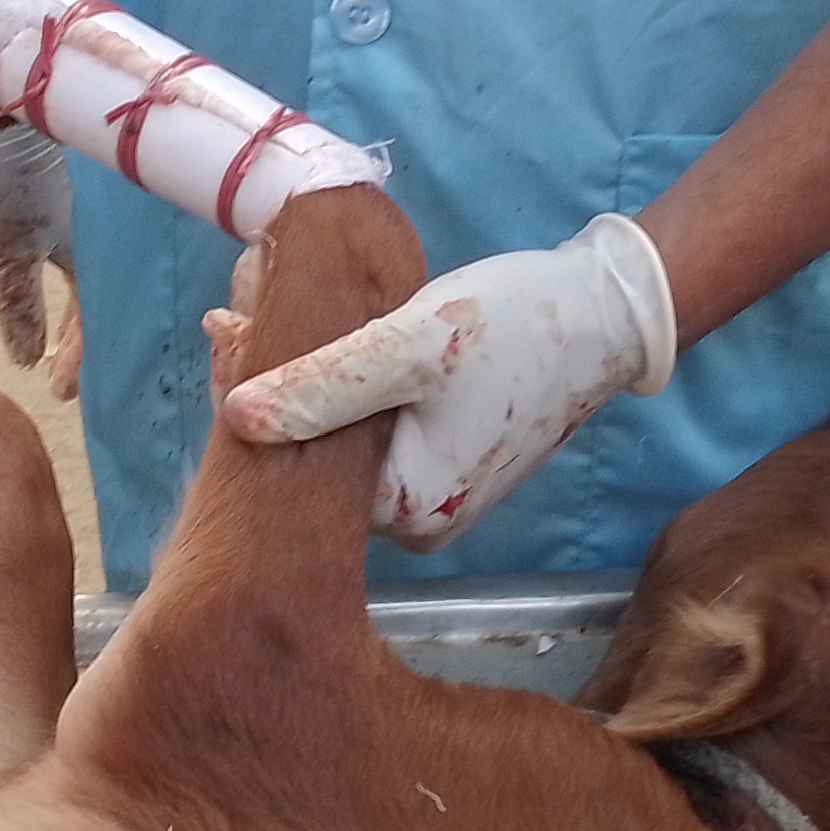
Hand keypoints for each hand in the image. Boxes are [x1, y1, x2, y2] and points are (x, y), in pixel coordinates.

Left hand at [0, 124, 80, 397]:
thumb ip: (20, 301)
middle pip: (98, 302)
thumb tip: (26, 360)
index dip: (75, 358)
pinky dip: (70, 274)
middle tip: (62, 377)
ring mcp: (90, 217)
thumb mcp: (11, 245)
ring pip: (93, 276)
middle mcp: (100, 240)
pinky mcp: (74, 195)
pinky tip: (50, 275)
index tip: (60, 393)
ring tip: (56, 340)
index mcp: (91, 256)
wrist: (24, 100)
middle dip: (82, 341)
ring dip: (77, 311)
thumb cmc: (19, 177)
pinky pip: (81, 249)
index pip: (88, 321)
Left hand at [220, 213, 677, 548]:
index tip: (226, 327)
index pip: (295, 462)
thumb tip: (236, 418)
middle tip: (239, 310)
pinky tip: (328, 334)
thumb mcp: (410, 347)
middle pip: (314, 451)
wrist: (603, 313)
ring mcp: (433, 493)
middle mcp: (418, 521)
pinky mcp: (444, 459)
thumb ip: (324, 385)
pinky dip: (348, 383)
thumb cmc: (515, 327)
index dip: (254, 394)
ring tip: (275, 311)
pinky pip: (373, 425)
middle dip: (275, 382)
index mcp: (407, 511)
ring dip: (309, 379)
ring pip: (341, 434)